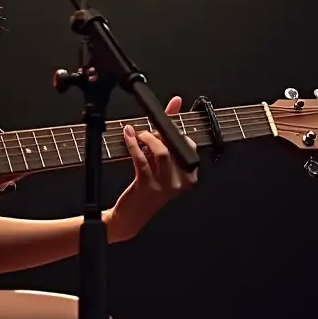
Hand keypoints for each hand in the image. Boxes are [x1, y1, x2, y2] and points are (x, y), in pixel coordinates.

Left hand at [109, 96, 197, 241]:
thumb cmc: (148, 186)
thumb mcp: (161, 162)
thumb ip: (168, 132)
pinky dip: (133, 143)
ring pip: (161, 151)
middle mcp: (180, 180)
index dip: (174, 130)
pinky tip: (128, 136)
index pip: (188, 144)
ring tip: (138, 133)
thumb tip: (175, 102)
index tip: (163, 122)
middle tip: (148, 130)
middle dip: (159, 133)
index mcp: (189, 174)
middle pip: (174, 145)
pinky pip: (141, 158)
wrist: (131, 216)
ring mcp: (165, 184)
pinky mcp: (147, 185)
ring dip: (147, 137)